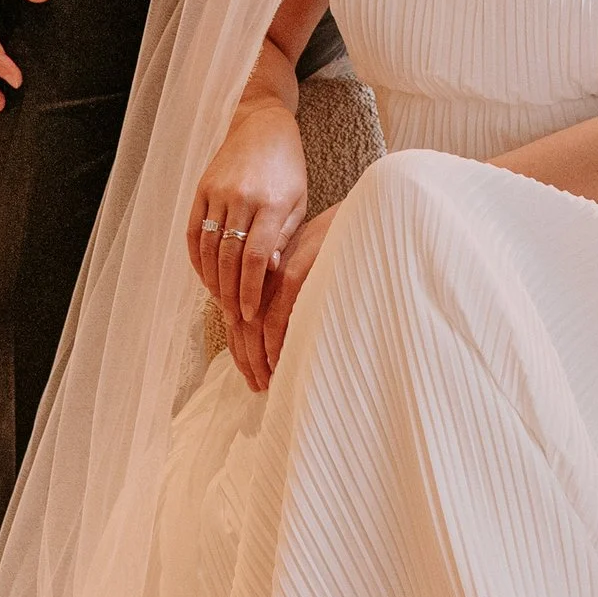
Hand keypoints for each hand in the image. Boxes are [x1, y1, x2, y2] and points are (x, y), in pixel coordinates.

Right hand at [189, 99, 306, 339]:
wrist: (262, 124)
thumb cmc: (288, 167)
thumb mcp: (298, 201)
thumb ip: (284, 237)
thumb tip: (268, 273)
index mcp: (271, 203)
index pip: (256, 258)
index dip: (250, 290)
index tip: (250, 314)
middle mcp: (242, 198)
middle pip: (229, 258)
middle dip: (230, 293)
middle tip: (234, 319)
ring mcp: (218, 192)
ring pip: (208, 247)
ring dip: (212, 280)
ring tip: (220, 303)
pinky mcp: (202, 188)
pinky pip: (193, 230)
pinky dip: (196, 258)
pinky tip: (205, 277)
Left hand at [228, 203, 334, 392]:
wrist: (356, 211)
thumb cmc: (335, 240)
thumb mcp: (307, 262)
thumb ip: (289, 286)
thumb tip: (276, 326)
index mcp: (263, 270)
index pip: (240, 314)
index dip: (241, 346)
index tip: (248, 372)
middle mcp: (264, 271)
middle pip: (242, 324)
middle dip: (246, 358)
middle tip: (254, 385)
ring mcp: (277, 272)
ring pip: (254, 325)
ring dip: (255, 357)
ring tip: (263, 382)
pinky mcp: (295, 274)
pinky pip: (276, 315)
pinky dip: (272, 342)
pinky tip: (275, 362)